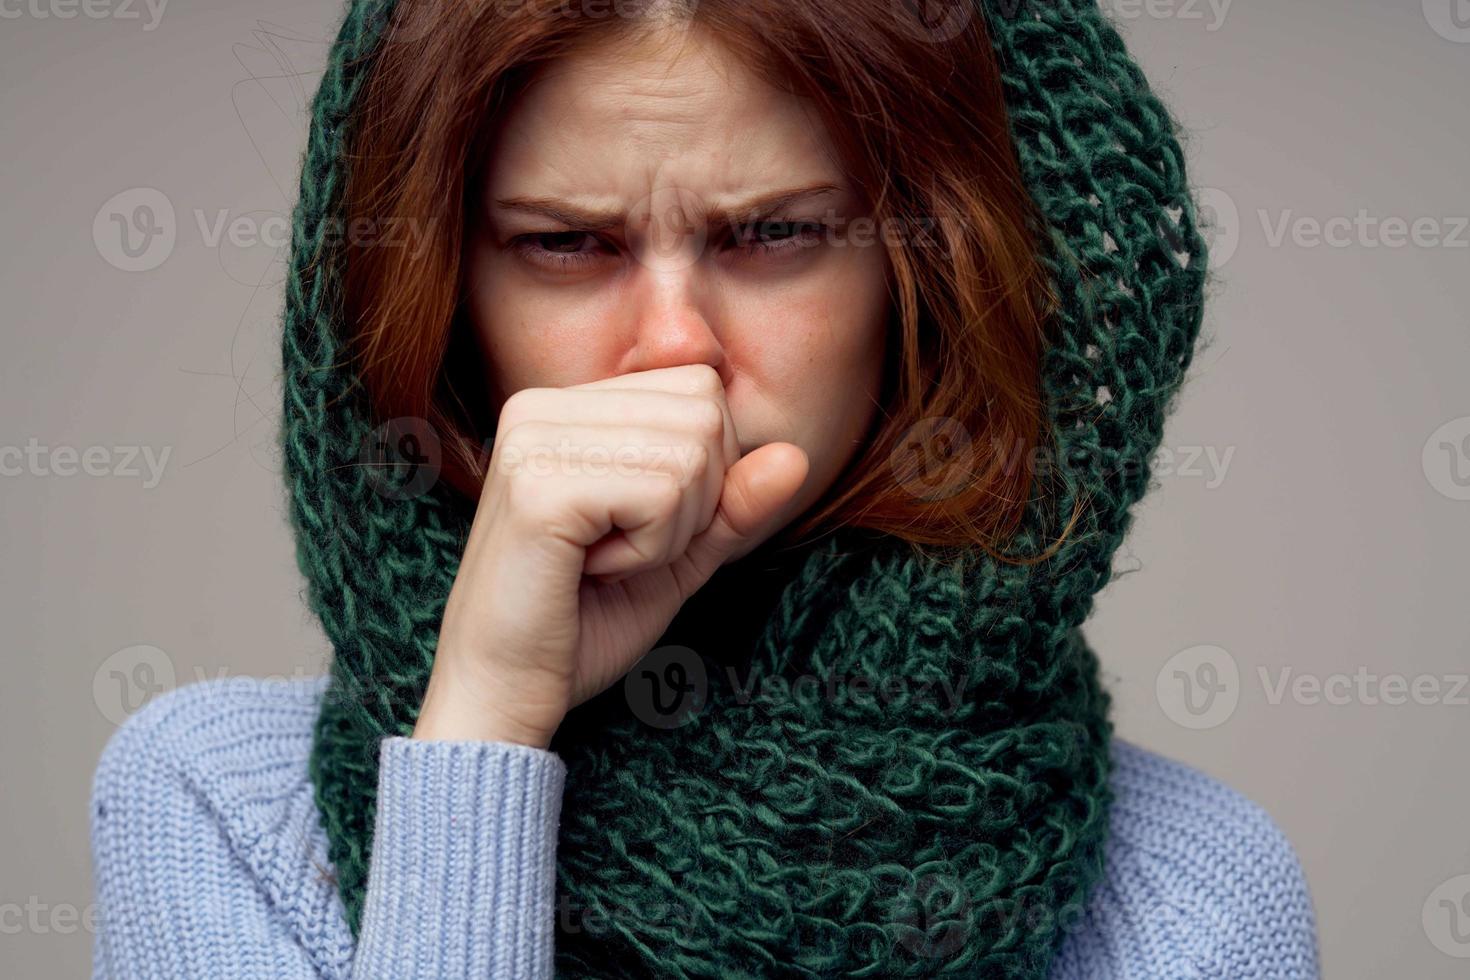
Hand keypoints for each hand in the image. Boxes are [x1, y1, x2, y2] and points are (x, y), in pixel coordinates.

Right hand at [412, 364, 809, 747]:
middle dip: (693, 504)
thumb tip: (796, 456)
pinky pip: (661, 494)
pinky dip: (650, 550)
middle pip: (705, 415)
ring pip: (691, 454)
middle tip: (621, 552)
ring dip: (669, 532)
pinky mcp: (538, 485)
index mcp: (565, 405)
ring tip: (604, 562)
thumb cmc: (582, 625)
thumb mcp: (677, 555)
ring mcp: (534, 438)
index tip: (635, 527)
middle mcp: (540, 404)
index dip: (704, 473)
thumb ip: (732, 504)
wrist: (505, 692)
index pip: (701, 389)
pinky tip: (591, 572)